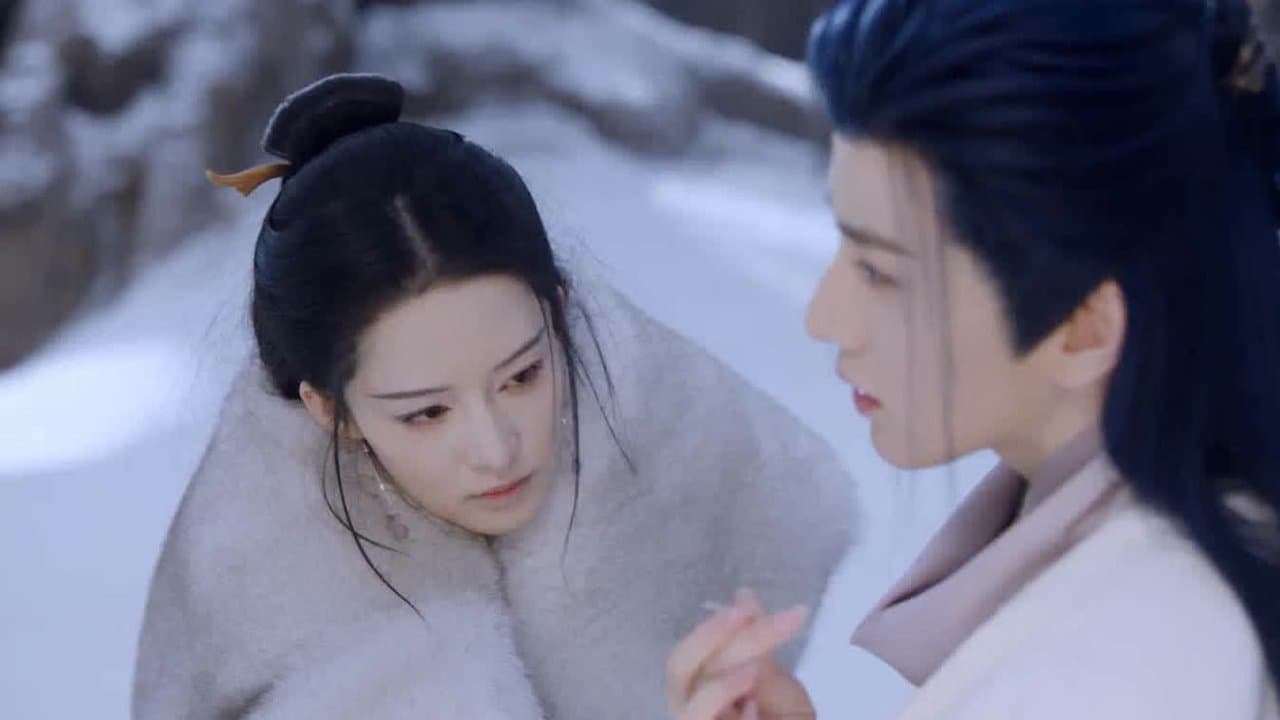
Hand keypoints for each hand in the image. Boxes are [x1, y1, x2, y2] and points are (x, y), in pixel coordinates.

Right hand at [667, 589, 816, 719]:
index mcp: (703, 688)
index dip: (718, 625)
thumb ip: (760, 650)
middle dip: (708, 639)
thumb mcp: (779, 689)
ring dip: (718, 687)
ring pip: (688, 711)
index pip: (696, 651)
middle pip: (679, 671)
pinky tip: (755, 711)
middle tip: (743, 615)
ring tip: (753, 671)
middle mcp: (692, 711)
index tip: (749, 600)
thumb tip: (743, 595)